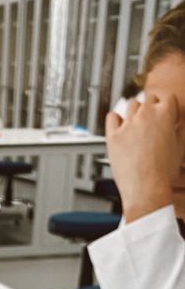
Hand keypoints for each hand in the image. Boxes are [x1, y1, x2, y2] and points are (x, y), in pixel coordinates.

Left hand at [106, 93, 181, 221]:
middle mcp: (145, 114)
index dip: (167, 108)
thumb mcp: (179, 146)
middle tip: (152, 123)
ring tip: (137, 127)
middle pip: (149, 99)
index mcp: (165, 113)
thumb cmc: (162, 173)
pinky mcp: (113, 135)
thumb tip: (176, 122)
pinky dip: (116, 119)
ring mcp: (128, 124)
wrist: (146, 190)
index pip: (167, 98)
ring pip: (131, 105)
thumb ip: (178, 128)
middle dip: (152, 108)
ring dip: (135, 112)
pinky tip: (120, 126)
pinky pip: (112, 117)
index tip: (165, 115)